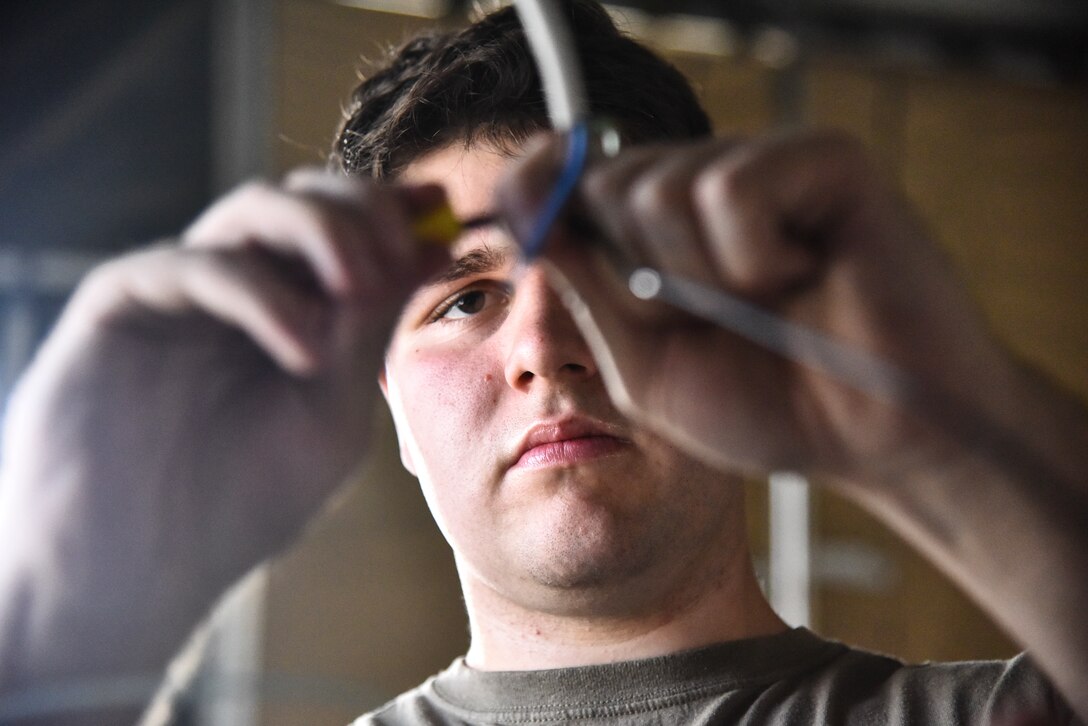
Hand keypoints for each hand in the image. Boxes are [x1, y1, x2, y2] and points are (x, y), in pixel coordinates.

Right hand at [0, 169, 446, 644]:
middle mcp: (240, 287)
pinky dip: (260, 293)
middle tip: (402, 248)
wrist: (143, 572)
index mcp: (293, 310)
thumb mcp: (331, 414)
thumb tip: (431, 249)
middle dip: (364, 211)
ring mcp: (181, 290)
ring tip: (359, 291)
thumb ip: (369, 333)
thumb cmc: (242, 503)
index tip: (446, 208)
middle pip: (305, 200)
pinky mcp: (121, 300)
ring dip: (321, 234)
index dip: (397, 211)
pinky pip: (194, 264)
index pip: (348, 233)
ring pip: (253, 210)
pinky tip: (301, 349)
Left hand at [498, 130, 1011, 489]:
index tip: (508, 205)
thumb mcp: (647, 366)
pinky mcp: (823, 162)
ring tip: (761, 302)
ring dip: (694, 273)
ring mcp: (766, 168)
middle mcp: (707, 189)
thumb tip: (528, 224)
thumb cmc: (770, 405)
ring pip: (661, 186)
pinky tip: (799, 278)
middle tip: (699, 319)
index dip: (534, 183)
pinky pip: (733, 188)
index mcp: (663, 234)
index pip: (575, 178)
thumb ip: (589, 294)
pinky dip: (750, 253)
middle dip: (633, 274)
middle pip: (606, 181)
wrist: (879, 438)